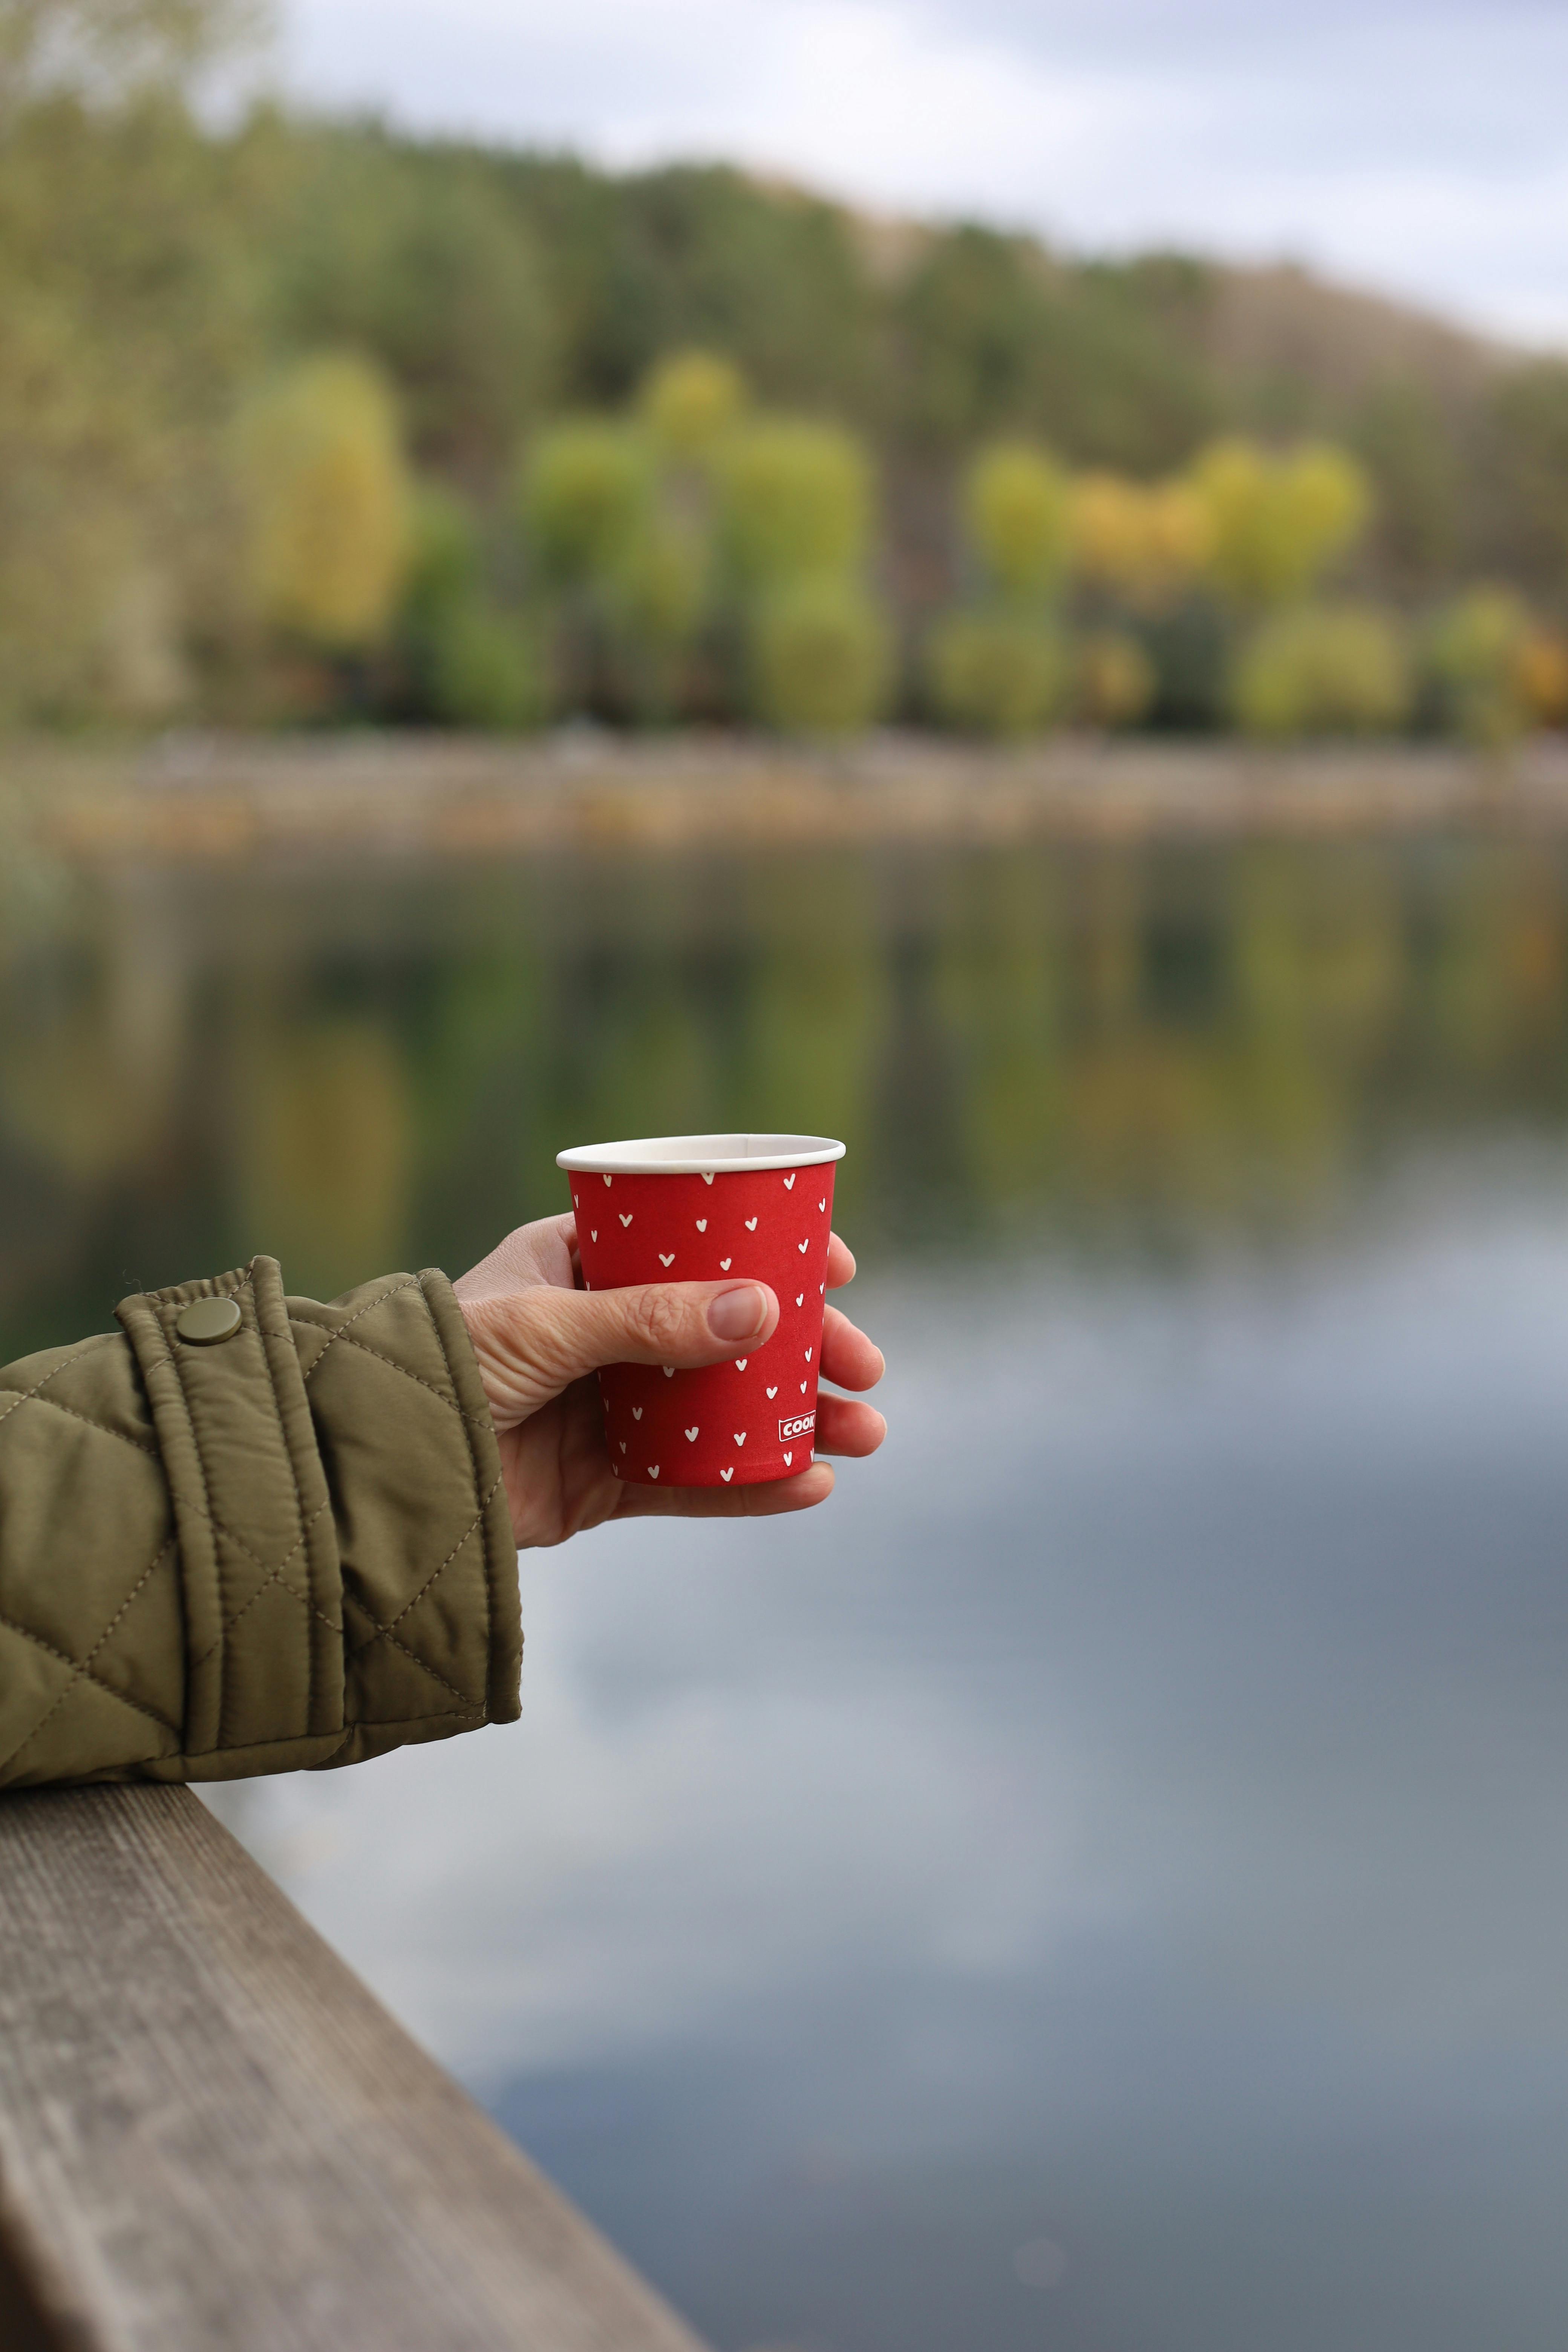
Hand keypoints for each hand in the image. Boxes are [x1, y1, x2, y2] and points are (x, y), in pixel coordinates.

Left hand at [454, 1213, 885, 1546]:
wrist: (385, 1473)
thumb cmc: (446, 1366)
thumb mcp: (549, 1325)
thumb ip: (654, 1320)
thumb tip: (766, 1310)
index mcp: (585, 1264)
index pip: (696, 1242)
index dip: (772, 1249)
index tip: (838, 1264)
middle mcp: (607, 1331)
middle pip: (731, 1330)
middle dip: (805, 1347)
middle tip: (863, 1366)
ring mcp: (614, 1407)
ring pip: (728, 1407)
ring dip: (798, 1417)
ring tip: (863, 1433)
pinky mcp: (609, 1480)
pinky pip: (698, 1481)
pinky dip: (755, 1482)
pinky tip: (810, 1482)